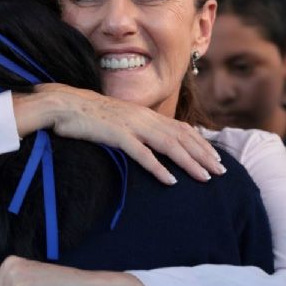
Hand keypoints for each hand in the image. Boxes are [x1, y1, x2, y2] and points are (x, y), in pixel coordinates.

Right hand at [14, 84, 224, 185]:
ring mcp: (132, 125)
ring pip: (169, 145)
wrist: (64, 105)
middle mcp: (144, 118)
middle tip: (221, 172)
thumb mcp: (118, 120)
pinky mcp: (117, 135)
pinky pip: (142, 154)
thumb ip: (136, 129)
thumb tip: (149, 143)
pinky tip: (170, 180)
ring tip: (205, 178)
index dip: (201, 143)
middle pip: (182, 137)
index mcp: (145, 114)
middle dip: (204, 155)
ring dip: (189, 162)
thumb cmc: (88, 116)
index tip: (215, 158)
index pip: (181, 128)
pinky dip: (159, 168)